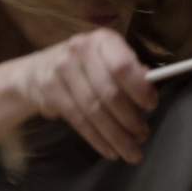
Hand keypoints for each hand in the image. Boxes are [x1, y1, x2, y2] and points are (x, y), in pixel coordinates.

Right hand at [9, 27, 158, 162]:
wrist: (40, 70)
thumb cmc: (86, 66)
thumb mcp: (109, 60)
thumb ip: (130, 72)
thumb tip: (150, 88)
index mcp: (103, 40)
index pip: (123, 66)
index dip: (139, 89)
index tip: (151, 106)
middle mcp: (80, 50)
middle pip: (109, 92)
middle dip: (130, 119)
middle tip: (143, 135)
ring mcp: (62, 70)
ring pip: (94, 110)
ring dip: (116, 135)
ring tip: (131, 150)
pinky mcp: (50, 91)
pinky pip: (78, 121)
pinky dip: (97, 139)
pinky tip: (109, 150)